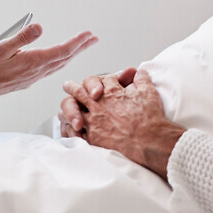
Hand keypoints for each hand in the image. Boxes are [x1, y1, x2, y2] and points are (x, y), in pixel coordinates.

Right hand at [0, 23, 97, 101]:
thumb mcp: (2, 47)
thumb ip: (22, 38)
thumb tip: (39, 28)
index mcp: (33, 62)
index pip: (62, 51)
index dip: (77, 42)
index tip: (88, 35)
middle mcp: (37, 71)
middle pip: (65, 58)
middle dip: (81, 48)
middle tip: (93, 39)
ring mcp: (34, 77)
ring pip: (59, 65)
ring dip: (73, 55)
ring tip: (81, 47)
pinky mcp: (29, 80)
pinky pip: (51, 70)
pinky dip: (61, 61)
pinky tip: (61, 60)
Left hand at [66, 69, 184, 179]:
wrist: (148, 141)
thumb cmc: (150, 117)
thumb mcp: (148, 92)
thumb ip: (142, 80)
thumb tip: (140, 71)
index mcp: (112, 92)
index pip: (103, 80)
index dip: (101, 80)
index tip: (98, 82)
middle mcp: (99, 105)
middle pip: (80, 92)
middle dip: (73, 87)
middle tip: (67, 85)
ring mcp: (94, 122)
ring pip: (73, 111)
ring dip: (68, 110)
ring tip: (63, 111)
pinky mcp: (92, 138)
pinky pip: (75, 132)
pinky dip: (71, 130)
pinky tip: (70, 129)